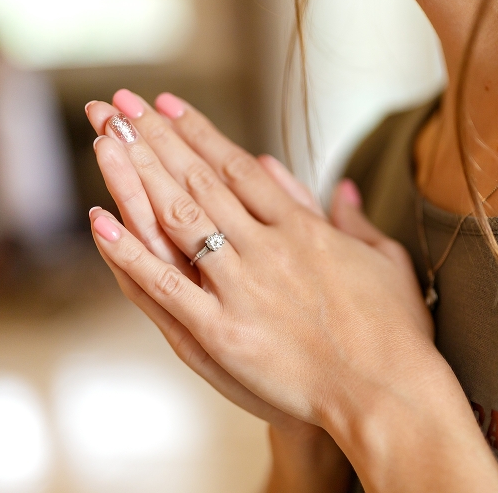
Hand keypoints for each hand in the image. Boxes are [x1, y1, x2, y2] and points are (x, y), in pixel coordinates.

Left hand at [85, 89, 433, 425]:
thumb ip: (357, 221)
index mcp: (305, 229)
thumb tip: (342, 186)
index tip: (169, 107)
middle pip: (202, 182)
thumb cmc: (396, 330)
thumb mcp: (387, 262)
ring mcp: (243, 286)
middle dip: (156, 139)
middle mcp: (269, 247)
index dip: (199, 134)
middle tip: (119, 106)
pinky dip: (131, 254)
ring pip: (180, 219)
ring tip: (104, 137)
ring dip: (138, 175)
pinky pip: (167, 285)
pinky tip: (101, 222)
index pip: (241, 169)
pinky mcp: (224, 331)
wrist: (387, 390)